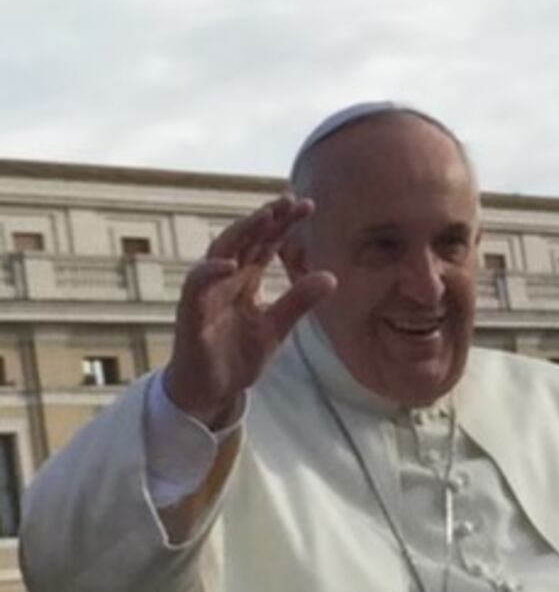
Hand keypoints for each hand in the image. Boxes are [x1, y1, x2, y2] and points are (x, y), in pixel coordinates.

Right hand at [163, 196, 335, 426]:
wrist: (212, 391)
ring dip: (240, 232)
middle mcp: (225, 279)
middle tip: (290, 200)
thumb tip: (332, 276)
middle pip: (245, 239)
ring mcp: (206, 293)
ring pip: (220, 252)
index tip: (307, 205)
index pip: (265, 243)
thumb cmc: (237, 356)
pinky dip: (210, 272)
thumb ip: (299, 301)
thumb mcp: (277, 327)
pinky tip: (231, 264)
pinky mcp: (191, 314)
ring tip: (265, 216)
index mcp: (245, 279)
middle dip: (266, 218)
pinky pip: (197, 287)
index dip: (283, 223)